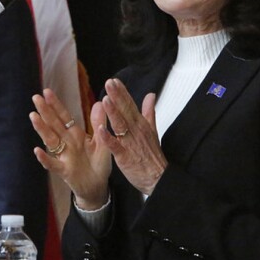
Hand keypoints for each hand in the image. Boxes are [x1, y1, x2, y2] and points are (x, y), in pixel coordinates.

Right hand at [30, 88, 111, 209]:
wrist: (98, 186)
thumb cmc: (99, 163)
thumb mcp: (103, 141)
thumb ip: (99, 123)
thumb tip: (99, 102)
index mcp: (76, 135)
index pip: (63, 117)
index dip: (56, 105)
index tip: (47, 92)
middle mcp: (67, 143)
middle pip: (54, 125)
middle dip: (45, 111)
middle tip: (35, 98)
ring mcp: (64, 156)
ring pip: (50, 140)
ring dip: (42, 129)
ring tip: (33, 116)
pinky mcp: (64, 171)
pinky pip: (53, 164)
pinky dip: (45, 158)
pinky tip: (38, 150)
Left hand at [95, 79, 166, 195]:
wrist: (159, 178)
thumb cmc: (153, 156)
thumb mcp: (152, 130)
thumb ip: (149, 112)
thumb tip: (150, 95)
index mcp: (141, 124)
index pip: (130, 104)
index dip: (122, 92)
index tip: (114, 80)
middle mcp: (135, 131)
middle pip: (125, 111)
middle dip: (117, 96)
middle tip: (109, 83)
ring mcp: (130, 143)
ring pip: (120, 125)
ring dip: (113, 112)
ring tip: (106, 99)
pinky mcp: (124, 157)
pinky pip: (115, 146)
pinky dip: (108, 138)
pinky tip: (100, 129)